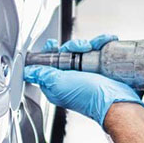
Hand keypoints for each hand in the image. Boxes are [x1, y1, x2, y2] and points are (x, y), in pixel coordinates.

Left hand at [23, 33, 142, 125]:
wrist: (115, 101)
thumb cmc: (88, 97)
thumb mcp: (59, 83)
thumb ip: (42, 76)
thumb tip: (28, 72)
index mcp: (56, 83)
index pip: (47, 64)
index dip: (47, 52)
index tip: (51, 45)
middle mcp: (70, 78)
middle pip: (65, 53)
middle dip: (72, 46)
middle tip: (80, 48)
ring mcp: (86, 73)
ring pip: (82, 51)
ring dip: (89, 44)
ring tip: (94, 46)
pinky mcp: (100, 69)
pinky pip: (97, 52)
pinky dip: (101, 45)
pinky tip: (107, 41)